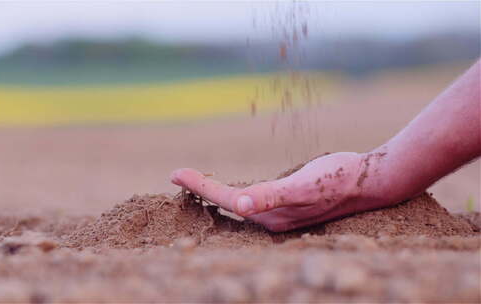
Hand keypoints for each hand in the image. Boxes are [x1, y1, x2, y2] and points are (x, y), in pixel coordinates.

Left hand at [170, 152, 365, 231]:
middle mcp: (272, 220)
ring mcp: (282, 215)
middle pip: (227, 206)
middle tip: (178, 175)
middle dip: (201, 192)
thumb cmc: (338, 179)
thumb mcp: (304, 186)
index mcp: (270, 216)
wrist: (371, 181)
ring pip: (239, 205)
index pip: (225, 200)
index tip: (174, 173)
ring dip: (216, 193)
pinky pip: (255, 200)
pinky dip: (239, 192)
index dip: (199, 186)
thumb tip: (241, 205)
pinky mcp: (291, 206)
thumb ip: (271, 196)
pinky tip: (236, 189)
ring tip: (197, 182)